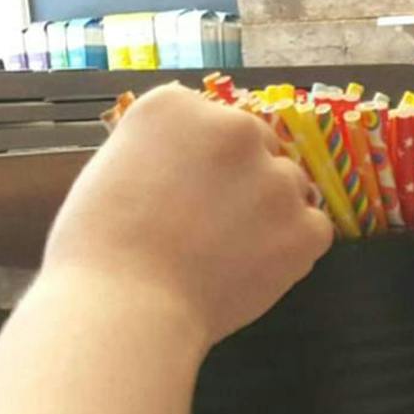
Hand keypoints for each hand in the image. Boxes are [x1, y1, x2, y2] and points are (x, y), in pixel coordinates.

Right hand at [41, 85, 332, 347]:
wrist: (126, 306)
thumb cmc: (100, 246)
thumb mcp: (114, 168)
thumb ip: (165, 150)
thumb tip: (197, 156)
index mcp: (177, 106)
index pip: (210, 121)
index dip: (198, 161)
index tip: (178, 191)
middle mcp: (234, 127)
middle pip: (257, 146)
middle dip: (242, 179)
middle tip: (208, 224)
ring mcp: (276, 175)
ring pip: (289, 186)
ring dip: (270, 212)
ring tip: (225, 251)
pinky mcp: (305, 224)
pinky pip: (313, 227)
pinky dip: (291, 248)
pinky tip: (251, 267)